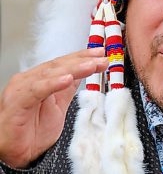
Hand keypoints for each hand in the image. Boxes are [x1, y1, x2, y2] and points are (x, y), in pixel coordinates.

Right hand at [0, 48, 107, 167]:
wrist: (16, 153)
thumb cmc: (31, 131)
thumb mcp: (58, 106)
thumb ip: (68, 89)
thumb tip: (81, 74)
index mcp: (40, 79)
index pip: (64, 63)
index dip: (83, 57)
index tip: (101, 54)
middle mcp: (30, 80)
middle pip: (60, 65)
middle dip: (83, 60)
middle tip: (102, 58)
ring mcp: (22, 89)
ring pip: (51, 74)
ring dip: (74, 68)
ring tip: (91, 65)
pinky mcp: (17, 102)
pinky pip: (37, 90)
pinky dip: (53, 83)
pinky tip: (67, 79)